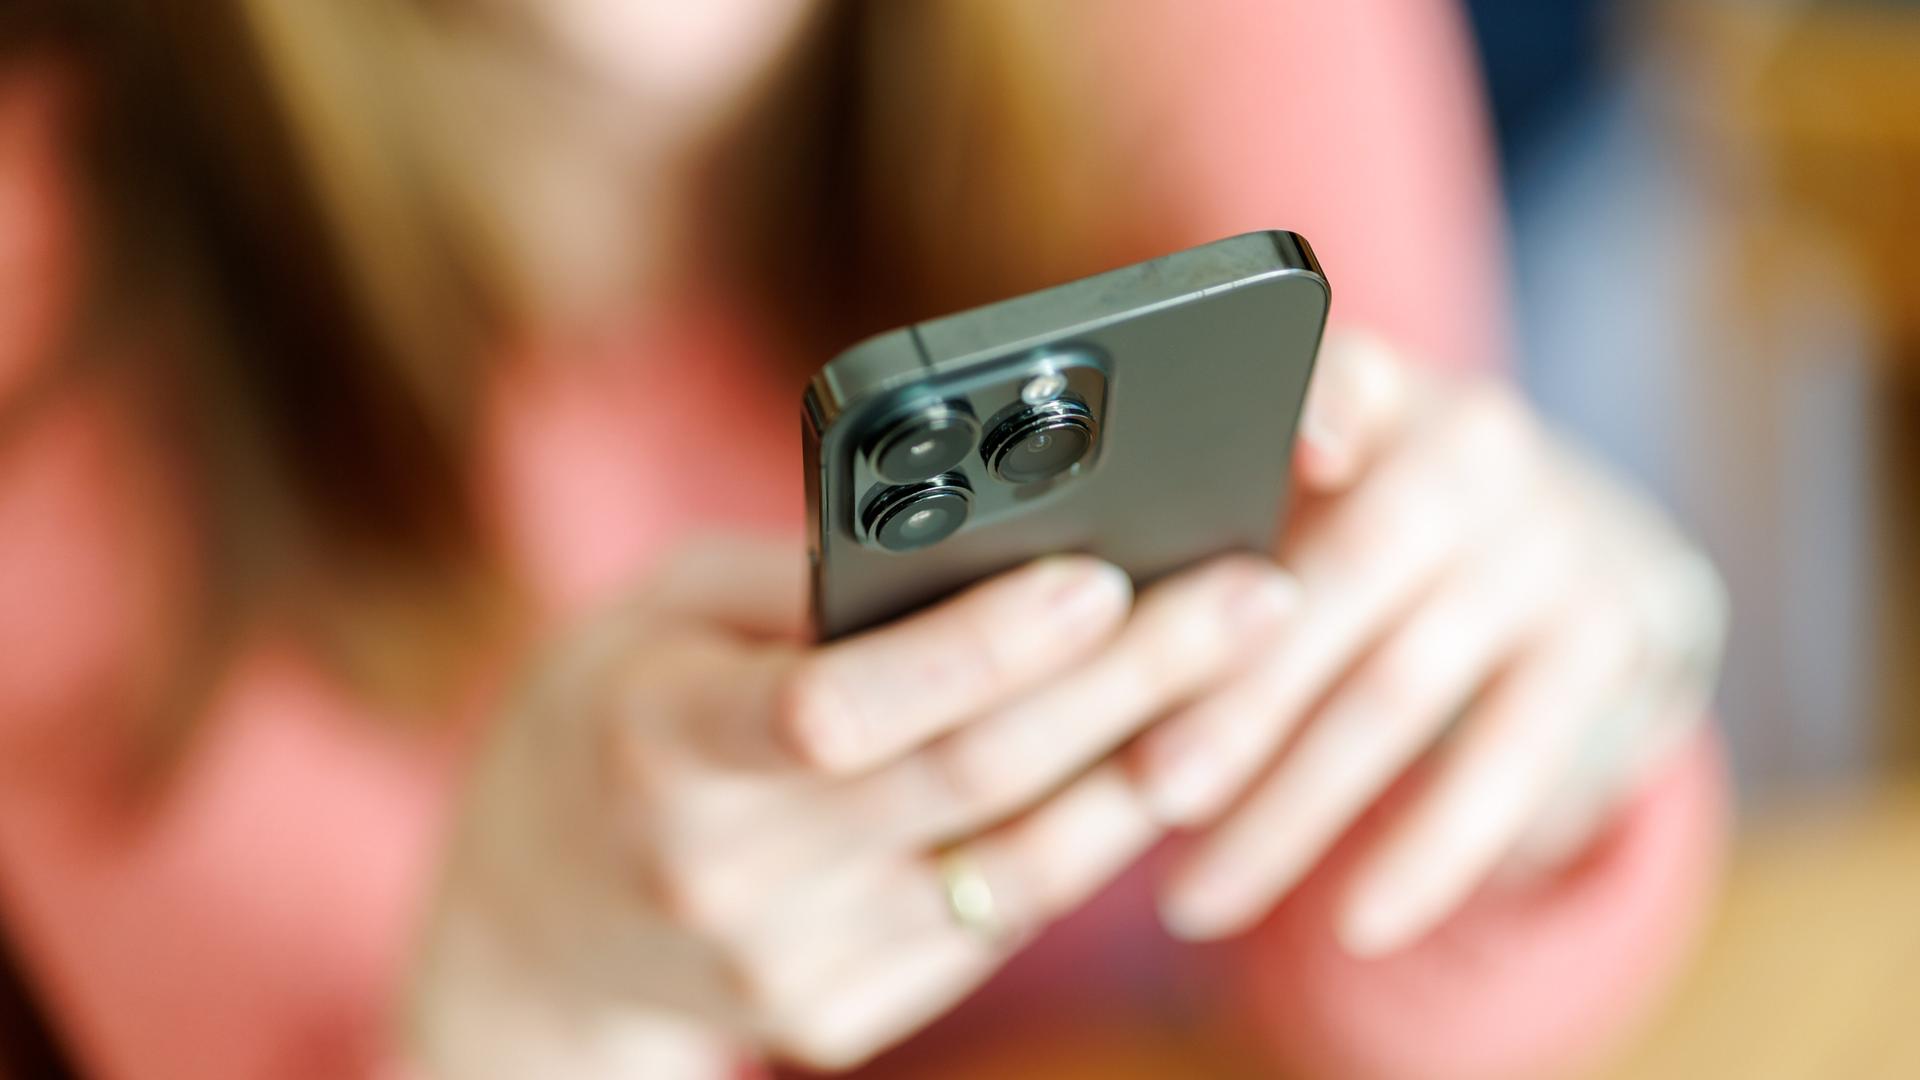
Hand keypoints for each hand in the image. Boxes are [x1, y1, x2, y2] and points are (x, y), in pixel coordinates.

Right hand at [407, 539, 1297, 1076]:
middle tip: (1258, 598)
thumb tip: (994, 543)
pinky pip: (1000, 918)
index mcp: (660, 744)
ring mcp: (792, 964)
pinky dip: (1088, 834)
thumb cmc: (609, 717)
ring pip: (1021, 867)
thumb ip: (804, 587)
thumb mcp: (657, 613)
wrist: (535, 924)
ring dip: (1151, 765)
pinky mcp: (844, 1015)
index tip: (1102, 574)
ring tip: (1248, 675)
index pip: (836, 707)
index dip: (980, 647)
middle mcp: (727, 873)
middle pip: (974, 780)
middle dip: (1136, 680)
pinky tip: (1151, 758)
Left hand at [1130, 332, 1727, 954]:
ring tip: (1195, 897)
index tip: (1294, 457)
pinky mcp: (1600, 647)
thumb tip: (1048, 626)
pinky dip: (1427, 855)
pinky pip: (1508, 767)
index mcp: (1383, 395)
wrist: (1570, 541)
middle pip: (1345, 575)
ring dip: (1293, 809)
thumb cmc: (1370, 520)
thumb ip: (1210, 511)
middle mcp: (1475, 452)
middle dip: (1241, 694)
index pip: (1343, 378)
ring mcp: (1547, 550)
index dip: (1315, 407)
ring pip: (1403, 691)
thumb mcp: (1314, 476)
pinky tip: (1356, 924)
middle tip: (1148, 788)